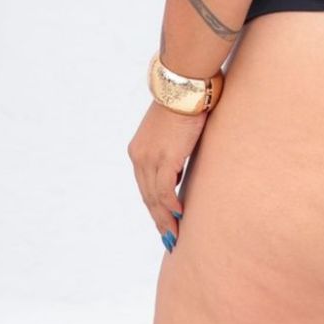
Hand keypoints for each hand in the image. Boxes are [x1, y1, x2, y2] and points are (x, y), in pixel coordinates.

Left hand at [127, 99, 207, 248]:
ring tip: (174, 235)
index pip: (144, 185)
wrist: (184, 85)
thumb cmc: (184, 101)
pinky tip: (179, 215)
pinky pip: (164, 191)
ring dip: (164, 218)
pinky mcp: (165, 158)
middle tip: (168, 238)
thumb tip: (178, 168)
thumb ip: (171, 150)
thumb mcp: (172, 130)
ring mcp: (150, 158)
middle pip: (146, 196)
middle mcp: (139, 156)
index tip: (162, 220)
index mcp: (139, 149)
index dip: (153, 205)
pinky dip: (170, 206)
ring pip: (153, 197)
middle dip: (157, 218)